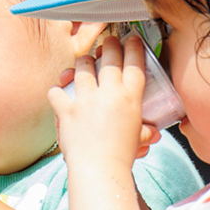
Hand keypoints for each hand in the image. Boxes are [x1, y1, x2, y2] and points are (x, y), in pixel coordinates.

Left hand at [50, 33, 160, 168]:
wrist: (99, 170)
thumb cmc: (121, 157)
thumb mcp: (139, 139)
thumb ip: (145, 131)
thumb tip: (153, 132)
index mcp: (130, 98)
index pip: (134, 63)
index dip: (134, 47)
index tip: (132, 39)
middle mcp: (108, 94)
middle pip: (110, 58)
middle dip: (109, 45)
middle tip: (108, 42)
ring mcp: (86, 100)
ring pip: (82, 67)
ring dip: (83, 62)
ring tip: (84, 62)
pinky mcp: (67, 110)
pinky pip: (56, 91)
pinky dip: (56, 90)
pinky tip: (59, 90)